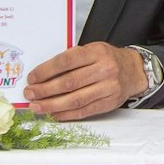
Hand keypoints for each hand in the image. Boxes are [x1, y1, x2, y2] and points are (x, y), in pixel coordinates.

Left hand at [22, 42, 145, 120]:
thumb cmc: (108, 59)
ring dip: (52, 105)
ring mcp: (108, 87)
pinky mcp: (109, 103)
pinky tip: (54, 114)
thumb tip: (43, 75)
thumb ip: (71, 59)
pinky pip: (84, 111)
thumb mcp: (91, 50)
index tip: (32, 78)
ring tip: (37, 107)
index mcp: (96, 52)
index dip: (46, 71)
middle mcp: (104, 69)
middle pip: (69, 83)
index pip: (66, 62)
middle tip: (30, 94)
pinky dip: (67, 114)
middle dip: (45, 90)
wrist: (133, 70)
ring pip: (75, 99)